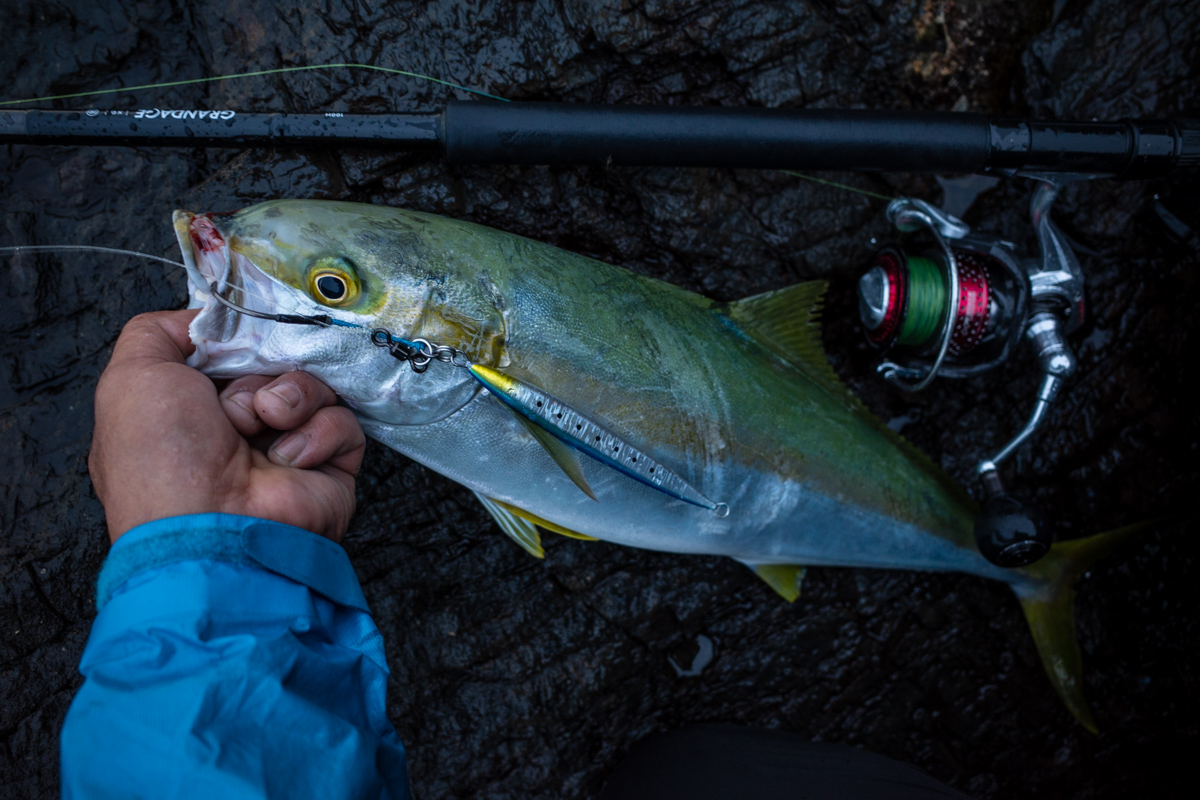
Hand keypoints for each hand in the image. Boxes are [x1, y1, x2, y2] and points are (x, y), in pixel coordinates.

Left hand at [89, 310, 365, 542]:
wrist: (216, 526)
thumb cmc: (164, 458)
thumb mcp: (133, 377)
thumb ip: (159, 332)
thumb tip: (207, 318)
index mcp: (191, 412)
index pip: (230, 353)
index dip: (236, 342)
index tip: (235, 339)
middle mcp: (238, 431)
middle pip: (274, 363)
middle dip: (259, 371)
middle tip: (240, 400)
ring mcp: (287, 448)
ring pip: (311, 385)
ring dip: (288, 397)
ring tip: (265, 426)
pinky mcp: (331, 466)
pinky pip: (342, 420)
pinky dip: (316, 432)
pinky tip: (289, 458)